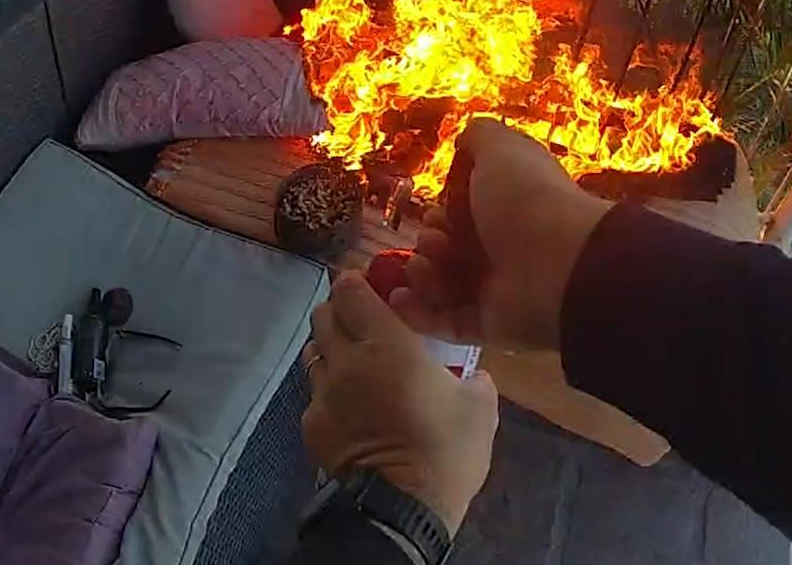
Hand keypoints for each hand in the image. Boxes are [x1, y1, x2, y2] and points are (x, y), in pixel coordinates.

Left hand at [301, 272, 498, 535]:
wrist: (404, 507)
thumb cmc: (447, 448)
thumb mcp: (480, 405)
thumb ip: (472, 377)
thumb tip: (471, 376)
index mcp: (387, 344)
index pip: (351, 292)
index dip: (356, 283)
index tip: (369, 286)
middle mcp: (347, 361)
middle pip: (323, 316)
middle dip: (340, 311)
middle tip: (362, 322)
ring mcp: (323, 394)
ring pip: (314, 353)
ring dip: (330, 349)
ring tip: (353, 363)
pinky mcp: (311, 426)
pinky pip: (314, 394)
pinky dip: (329, 391)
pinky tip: (350, 407)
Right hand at [390, 118, 613, 350]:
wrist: (557, 266)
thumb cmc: (527, 200)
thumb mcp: (501, 150)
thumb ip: (478, 137)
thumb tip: (463, 137)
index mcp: (506, 208)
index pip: (460, 213)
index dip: (440, 211)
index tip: (437, 210)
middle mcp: (501, 248)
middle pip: (445, 248)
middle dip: (429, 241)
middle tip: (437, 240)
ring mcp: (493, 290)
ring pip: (438, 284)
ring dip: (420, 273)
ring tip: (426, 267)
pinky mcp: (485, 325)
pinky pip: (441, 322)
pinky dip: (416, 312)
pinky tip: (401, 298)